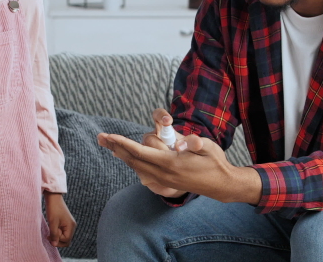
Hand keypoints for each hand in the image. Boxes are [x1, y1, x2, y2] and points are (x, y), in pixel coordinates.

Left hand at [44, 192, 75, 246]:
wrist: (53, 197)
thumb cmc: (53, 209)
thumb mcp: (52, 223)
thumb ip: (54, 234)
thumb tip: (54, 245)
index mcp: (71, 226)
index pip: (66, 240)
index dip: (57, 240)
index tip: (49, 235)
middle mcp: (72, 226)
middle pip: (66, 240)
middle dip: (58, 239)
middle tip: (49, 234)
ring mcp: (69, 224)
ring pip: (64, 236)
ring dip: (57, 235)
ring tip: (51, 230)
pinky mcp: (66, 222)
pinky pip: (63, 231)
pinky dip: (57, 232)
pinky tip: (52, 227)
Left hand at [97, 109, 261, 204]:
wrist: (221, 185)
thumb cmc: (215, 162)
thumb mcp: (208, 148)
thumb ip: (194, 143)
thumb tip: (182, 142)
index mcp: (171, 163)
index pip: (141, 152)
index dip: (123, 143)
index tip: (109, 136)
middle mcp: (164, 174)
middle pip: (133, 159)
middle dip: (116, 147)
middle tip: (100, 137)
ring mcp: (163, 180)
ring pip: (136, 166)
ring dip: (122, 154)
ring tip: (108, 144)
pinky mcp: (165, 183)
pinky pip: (142, 172)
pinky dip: (132, 162)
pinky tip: (126, 157)